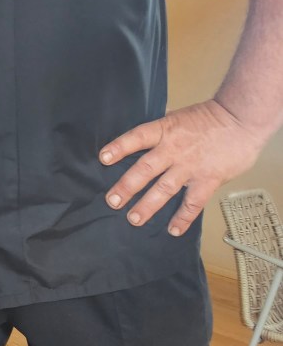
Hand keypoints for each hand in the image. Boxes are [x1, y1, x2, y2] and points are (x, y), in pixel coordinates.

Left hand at [99, 99, 268, 235]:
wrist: (242, 118)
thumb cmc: (211, 116)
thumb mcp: (180, 116)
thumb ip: (163, 130)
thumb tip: (145, 136)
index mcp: (165, 130)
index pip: (137, 138)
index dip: (119, 147)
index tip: (103, 158)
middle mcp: (174, 149)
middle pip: (145, 169)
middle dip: (127, 186)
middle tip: (112, 201)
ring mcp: (190, 166)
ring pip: (164, 189)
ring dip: (147, 206)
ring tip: (133, 219)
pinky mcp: (208, 179)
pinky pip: (193, 202)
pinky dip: (183, 217)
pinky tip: (173, 230)